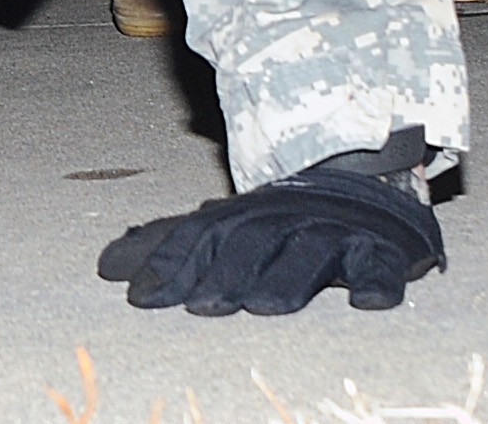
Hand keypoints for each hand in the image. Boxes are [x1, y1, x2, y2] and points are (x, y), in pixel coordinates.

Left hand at [97, 162, 444, 315]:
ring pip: (311, 252)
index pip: (201, 237)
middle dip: (226, 273)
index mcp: (245, 215)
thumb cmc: (280, 219)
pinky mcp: (381, 252)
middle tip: (202, 305)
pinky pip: (382, 266)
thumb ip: (172, 248)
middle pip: (253, 242)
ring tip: (266, 304)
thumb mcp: (226, 228)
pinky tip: (366, 301)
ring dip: (289, 275)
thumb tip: (104, 268)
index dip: (172, 262)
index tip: (140, 296)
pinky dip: (377, 280)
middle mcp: (286, 220)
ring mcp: (335, 234)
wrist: (365, 182)